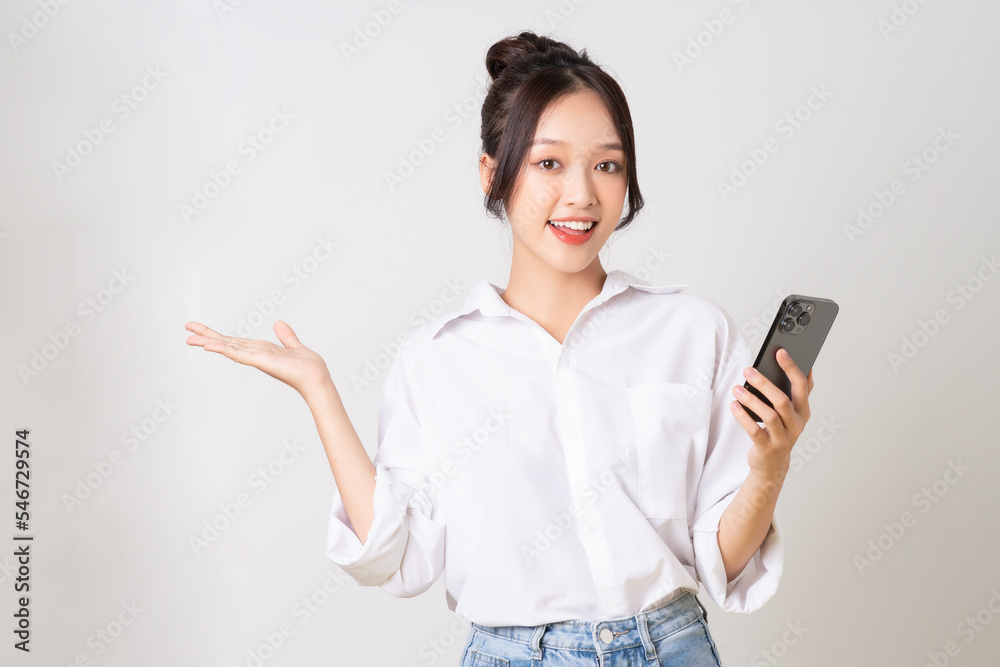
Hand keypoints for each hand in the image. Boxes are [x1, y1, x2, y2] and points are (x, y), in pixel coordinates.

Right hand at [184, 320, 331, 399]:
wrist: (316, 378)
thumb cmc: (307, 367)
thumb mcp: (294, 346)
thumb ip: (286, 336)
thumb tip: (279, 324)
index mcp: (260, 350)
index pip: (234, 340)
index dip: (217, 335)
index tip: (200, 329)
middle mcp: (255, 354)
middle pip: (226, 343)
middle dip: (206, 336)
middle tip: (186, 329)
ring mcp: (256, 358)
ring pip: (227, 348)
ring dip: (209, 342)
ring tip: (190, 338)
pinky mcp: (260, 361)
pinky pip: (239, 354)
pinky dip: (224, 349)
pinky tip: (210, 345)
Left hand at [729, 348, 814, 477]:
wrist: (772, 464)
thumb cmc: (780, 431)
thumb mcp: (793, 413)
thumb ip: (798, 392)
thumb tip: (807, 366)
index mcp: (803, 411)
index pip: (801, 386)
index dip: (791, 368)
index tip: (780, 352)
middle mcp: (796, 424)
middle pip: (782, 400)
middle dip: (764, 383)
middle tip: (747, 370)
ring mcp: (783, 438)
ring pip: (769, 415)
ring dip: (751, 400)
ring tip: (737, 389)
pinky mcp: (767, 448)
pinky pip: (754, 430)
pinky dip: (743, 417)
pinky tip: (734, 405)